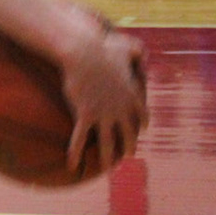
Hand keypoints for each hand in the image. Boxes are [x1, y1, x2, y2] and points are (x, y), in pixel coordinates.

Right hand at [57, 17, 147, 173]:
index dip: (142, 124)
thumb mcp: (126, 46)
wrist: (84, 54)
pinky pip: (79, 138)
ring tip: (108, 168)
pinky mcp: (86, 115)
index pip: (142, 115)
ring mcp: (104, 114)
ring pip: (107, 142)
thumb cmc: (103, 47)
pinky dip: (75, 152)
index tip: (141, 131)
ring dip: (107, 157)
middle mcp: (121, 109)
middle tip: (127, 155)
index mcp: (132, 95)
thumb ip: (137, 51)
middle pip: (128, 133)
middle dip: (129, 146)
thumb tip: (144, 54)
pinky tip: (72, 165)